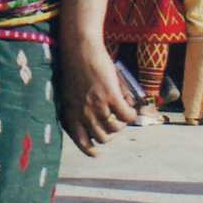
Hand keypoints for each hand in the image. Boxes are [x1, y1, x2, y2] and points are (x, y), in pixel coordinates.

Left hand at [57, 36, 138, 157]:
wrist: (79, 48)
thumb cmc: (75, 67)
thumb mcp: (70, 92)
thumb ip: (78, 107)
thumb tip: (95, 119)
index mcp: (70, 112)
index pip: (80, 140)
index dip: (90, 150)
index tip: (97, 154)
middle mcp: (83, 113)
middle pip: (102, 137)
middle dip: (111, 132)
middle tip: (116, 121)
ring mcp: (97, 106)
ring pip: (115, 128)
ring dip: (122, 123)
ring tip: (123, 112)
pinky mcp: (111, 96)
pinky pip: (127, 116)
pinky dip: (131, 115)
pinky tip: (131, 108)